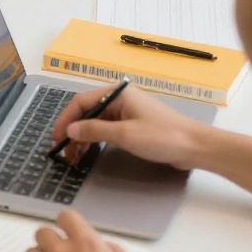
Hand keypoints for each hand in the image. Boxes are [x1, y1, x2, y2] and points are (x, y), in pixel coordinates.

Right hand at [47, 84, 199, 173]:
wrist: (195, 147)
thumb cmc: (163, 136)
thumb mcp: (125, 134)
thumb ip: (95, 131)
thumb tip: (70, 129)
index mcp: (118, 94)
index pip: (81, 102)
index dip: (65, 120)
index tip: (56, 138)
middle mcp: (121, 100)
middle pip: (88, 112)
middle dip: (73, 131)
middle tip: (64, 152)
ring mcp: (128, 113)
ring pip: (96, 122)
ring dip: (83, 138)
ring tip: (75, 157)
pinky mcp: (134, 125)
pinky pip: (108, 129)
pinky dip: (96, 140)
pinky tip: (90, 152)